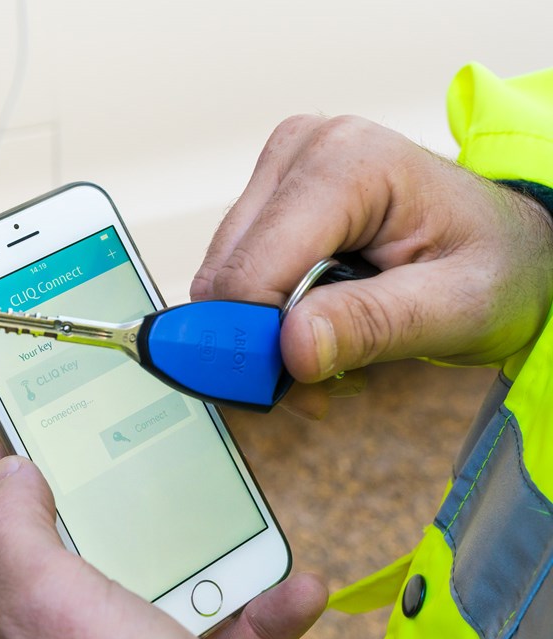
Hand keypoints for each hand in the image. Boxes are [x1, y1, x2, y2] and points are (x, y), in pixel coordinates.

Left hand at [0, 443, 326, 638]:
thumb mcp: (46, 604)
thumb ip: (11, 531)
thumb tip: (8, 475)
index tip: (27, 426)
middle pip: (66, 560)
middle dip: (105, 508)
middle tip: (127, 457)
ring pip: (149, 597)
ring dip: (201, 559)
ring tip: (227, 519)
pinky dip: (253, 617)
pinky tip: (292, 592)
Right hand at [191, 115, 552, 417]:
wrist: (512, 240)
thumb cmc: (499, 264)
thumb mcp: (457, 306)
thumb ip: (372, 324)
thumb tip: (290, 348)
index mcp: (346, 163)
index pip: (252, 271)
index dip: (255, 343)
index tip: (290, 392)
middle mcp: (301, 151)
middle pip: (226, 276)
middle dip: (259, 343)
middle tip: (316, 386)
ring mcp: (281, 168)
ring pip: (222, 278)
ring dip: (261, 335)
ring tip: (327, 355)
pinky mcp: (271, 193)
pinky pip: (235, 271)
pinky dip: (263, 316)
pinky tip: (314, 328)